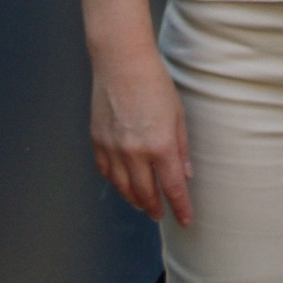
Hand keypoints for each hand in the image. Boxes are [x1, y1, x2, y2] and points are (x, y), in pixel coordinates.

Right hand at [89, 34, 193, 227]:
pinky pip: (106, 172)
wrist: (121, 62)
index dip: (180, 207)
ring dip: (134, 199)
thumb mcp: (178, 114)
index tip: (185, 220)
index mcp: (160, 145)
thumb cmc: (154, 82)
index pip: (172, 188)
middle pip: (145, 193)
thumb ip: (181, 147)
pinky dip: (115, 182)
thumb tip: (185, 174)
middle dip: (155, 207)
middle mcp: (135, 152)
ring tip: (143, 205)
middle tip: (160, 214)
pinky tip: (122, 184)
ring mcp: (113, 148)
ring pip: (123, 187)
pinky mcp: (97, 141)